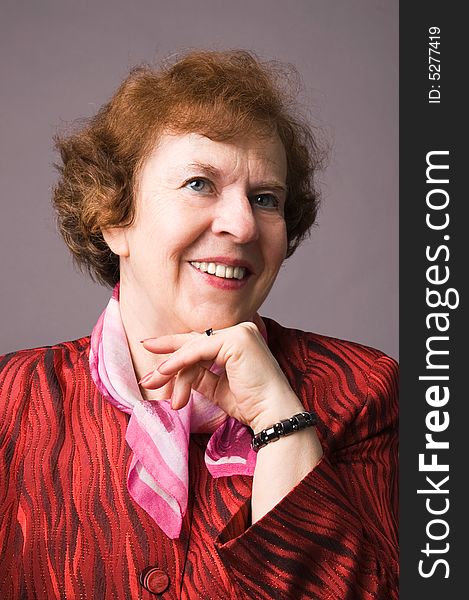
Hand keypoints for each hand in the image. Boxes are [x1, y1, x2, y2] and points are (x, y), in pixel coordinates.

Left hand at [139, 322, 304, 431]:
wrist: (273, 415)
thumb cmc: (251, 405)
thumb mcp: (217, 388)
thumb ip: (199, 375)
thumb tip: (175, 371)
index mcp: (239, 341)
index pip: (202, 343)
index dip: (176, 349)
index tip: (154, 357)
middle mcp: (241, 331)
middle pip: (194, 343)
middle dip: (167, 357)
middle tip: (146, 371)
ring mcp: (239, 333)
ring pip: (194, 348)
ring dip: (171, 368)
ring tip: (154, 384)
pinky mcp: (236, 340)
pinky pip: (198, 350)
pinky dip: (178, 361)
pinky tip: (163, 371)